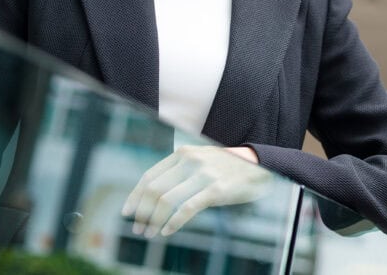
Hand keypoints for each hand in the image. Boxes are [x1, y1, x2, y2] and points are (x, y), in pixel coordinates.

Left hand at [121, 145, 269, 237]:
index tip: (127, 212)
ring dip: (154, 220)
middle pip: (154, 189)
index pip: (150, 176)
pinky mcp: (216, 189)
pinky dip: (174, 223)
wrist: (259, 165)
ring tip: (149, 233)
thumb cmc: (226, 167)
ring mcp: (204, 174)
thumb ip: (179, 170)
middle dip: (142, 212)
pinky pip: (188, 209)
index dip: (135, 196)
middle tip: (137, 229)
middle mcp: (191, 160)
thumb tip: (152, 195)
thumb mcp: (201, 160)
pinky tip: (168, 232)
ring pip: (167, 200)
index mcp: (183, 153)